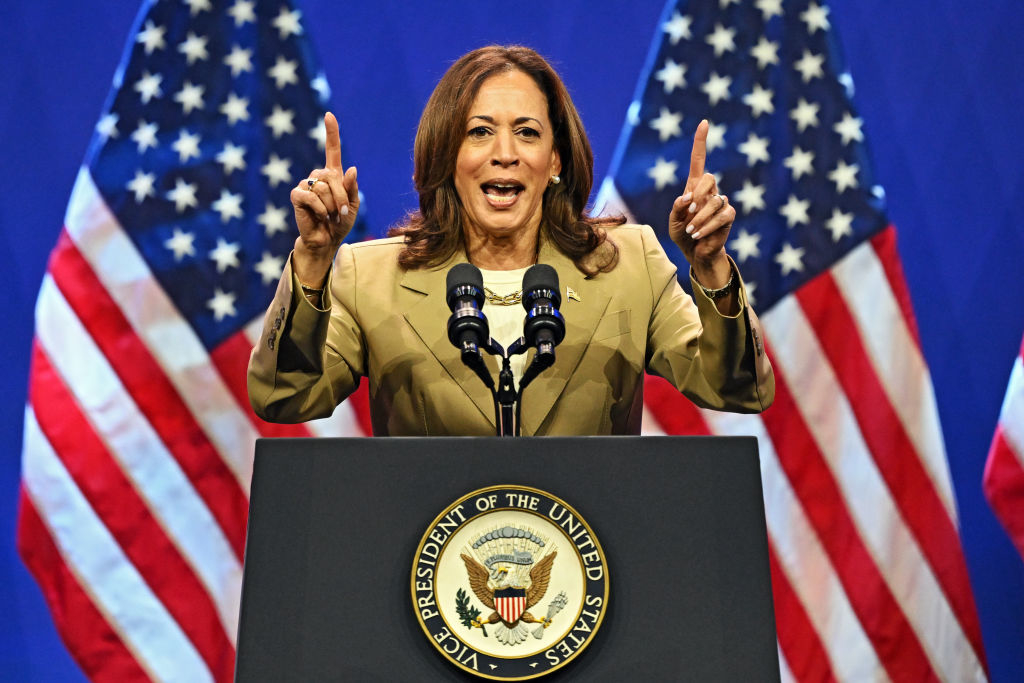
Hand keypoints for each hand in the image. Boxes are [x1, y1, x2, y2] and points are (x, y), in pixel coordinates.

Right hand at [290, 112, 358, 283]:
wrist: (326, 240)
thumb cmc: (340, 223)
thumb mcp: (352, 206)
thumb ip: (352, 188)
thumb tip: (352, 169)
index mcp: (333, 176)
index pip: (332, 150)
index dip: (331, 132)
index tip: (329, 115)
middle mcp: (318, 176)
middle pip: (332, 177)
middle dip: (341, 197)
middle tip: (341, 213)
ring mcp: (306, 185)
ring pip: (322, 188)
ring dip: (331, 205)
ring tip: (330, 216)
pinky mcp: (297, 196)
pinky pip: (311, 197)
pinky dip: (320, 209)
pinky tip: (319, 216)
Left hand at [668, 120, 734, 275]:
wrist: (695, 251)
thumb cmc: (683, 234)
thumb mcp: (673, 222)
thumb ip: (676, 208)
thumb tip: (687, 197)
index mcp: (694, 187)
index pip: (699, 160)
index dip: (701, 142)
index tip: (704, 123)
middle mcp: (710, 190)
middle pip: (709, 178)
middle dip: (698, 193)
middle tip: (690, 211)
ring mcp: (721, 201)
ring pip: (715, 200)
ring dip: (700, 217)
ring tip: (691, 230)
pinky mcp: (729, 215)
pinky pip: (722, 215)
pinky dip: (707, 226)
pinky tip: (699, 234)